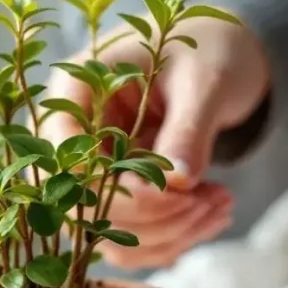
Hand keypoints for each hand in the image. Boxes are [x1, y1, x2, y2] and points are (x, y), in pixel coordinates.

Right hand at [41, 13, 268, 267]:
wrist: (218, 54)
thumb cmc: (207, 49)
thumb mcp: (205, 80)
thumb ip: (188, 129)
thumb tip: (179, 182)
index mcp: (74, 92)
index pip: (66, 160)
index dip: (117, 189)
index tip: (180, 191)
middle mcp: (68, 137)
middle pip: (81, 206)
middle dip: (152, 216)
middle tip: (214, 200)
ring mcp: (86, 170)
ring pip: (104, 232)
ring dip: (166, 234)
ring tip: (220, 205)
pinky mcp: (111, 194)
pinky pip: (125, 238)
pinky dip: (169, 238)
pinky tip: (209, 215)